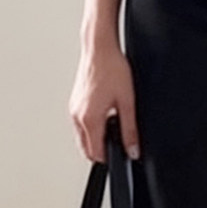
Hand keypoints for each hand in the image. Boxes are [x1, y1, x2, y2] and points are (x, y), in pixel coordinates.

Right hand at [69, 40, 141, 162]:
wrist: (100, 49)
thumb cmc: (112, 69)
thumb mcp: (127, 102)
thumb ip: (129, 129)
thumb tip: (133, 150)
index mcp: (89, 119)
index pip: (95, 154)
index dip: (110, 158)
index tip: (122, 155)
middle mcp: (77, 116)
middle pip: (86, 148)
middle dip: (102, 151)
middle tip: (120, 143)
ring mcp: (73, 109)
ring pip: (82, 137)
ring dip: (95, 139)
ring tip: (113, 125)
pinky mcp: (74, 102)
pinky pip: (80, 124)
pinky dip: (91, 127)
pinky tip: (105, 115)